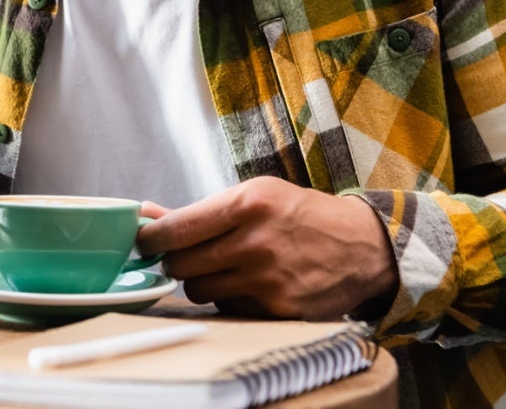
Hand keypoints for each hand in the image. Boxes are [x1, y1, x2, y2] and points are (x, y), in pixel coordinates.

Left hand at [136, 177, 397, 320]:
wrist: (361, 247)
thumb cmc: (301, 215)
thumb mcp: (254, 195)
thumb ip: (199, 210)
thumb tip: (145, 214)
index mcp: (248, 204)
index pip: (175, 229)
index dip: (151, 238)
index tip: (146, 240)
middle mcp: (256, 243)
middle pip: (180, 265)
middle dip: (176, 261)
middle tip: (188, 254)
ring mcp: (267, 280)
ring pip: (199, 290)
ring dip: (201, 280)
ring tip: (224, 266)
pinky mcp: (277, 310)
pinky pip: (227, 308)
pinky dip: (229, 298)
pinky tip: (249, 283)